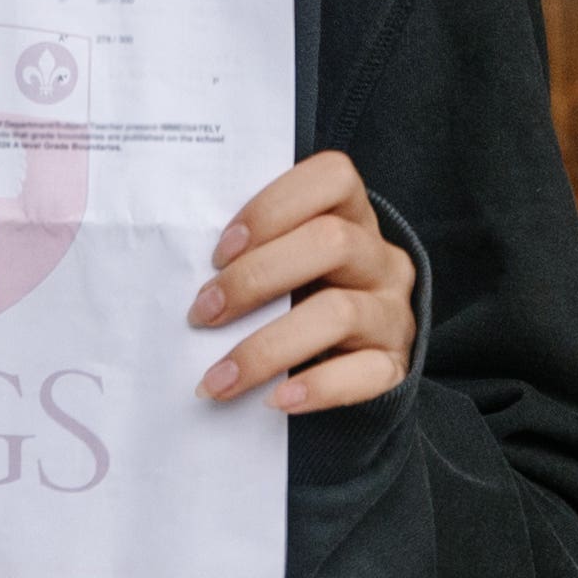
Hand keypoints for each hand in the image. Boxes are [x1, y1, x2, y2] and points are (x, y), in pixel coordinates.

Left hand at [193, 149, 412, 415]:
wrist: (350, 367)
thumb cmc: (296, 298)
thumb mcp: (283, 262)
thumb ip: (253, 252)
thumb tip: (182, 270)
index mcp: (353, 217)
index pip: (335, 178)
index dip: (274, 206)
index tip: (220, 250)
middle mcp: (381, 259)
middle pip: (332, 242)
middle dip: (256, 278)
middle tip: (202, 313)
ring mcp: (393, 313)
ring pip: (340, 312)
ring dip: (267, 347)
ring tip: (217, 379)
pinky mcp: (395, 366)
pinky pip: (365, 373)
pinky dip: (317, 387)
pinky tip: (274, 400)